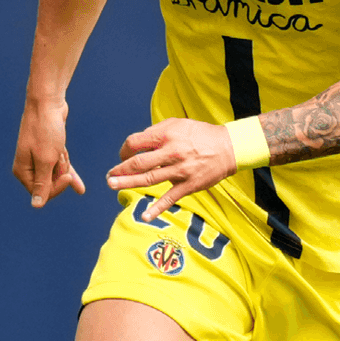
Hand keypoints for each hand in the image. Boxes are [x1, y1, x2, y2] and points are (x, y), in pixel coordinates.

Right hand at [14, 98, 86, 207]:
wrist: (48, 103)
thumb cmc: (45, 130)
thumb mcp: (46, 159)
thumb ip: (43, 184)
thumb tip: (36, 206)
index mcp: (22, 171)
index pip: (42, 194)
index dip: (57, 188)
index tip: (68, 176)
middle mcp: (28, 167)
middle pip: (51, 184)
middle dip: (61, 173)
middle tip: (58, 153)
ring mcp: (39, 159)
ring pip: (58, 174)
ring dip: (64, 163)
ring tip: (58, 145)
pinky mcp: (49, 152)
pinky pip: (61, 167)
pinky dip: (70, 174)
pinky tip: (81, 189)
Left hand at [107, 118, 237, 219]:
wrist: (229, 147)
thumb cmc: (201, 134)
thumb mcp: (178, 124)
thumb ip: (157, 132)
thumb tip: (139, 144)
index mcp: (166, 135)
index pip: (135, 142)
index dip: (124, 150)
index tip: (123, 156)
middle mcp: (171, 152)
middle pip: (137, 163)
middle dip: (120, 170)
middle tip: (109, 176)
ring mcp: (179, 170)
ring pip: (148, 179)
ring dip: (127, 183)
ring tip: (113, 185)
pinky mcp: (188, 185)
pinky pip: (169, 198)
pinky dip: (156, 209)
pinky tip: (145, 216)